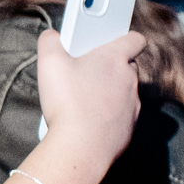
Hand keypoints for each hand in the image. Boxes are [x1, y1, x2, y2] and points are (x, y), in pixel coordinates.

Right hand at [35, 27, 144, 169]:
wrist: (80, 148)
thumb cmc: (67, 102)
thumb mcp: (49, 62)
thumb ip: (49, 41)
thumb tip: (51, 36)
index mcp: (115, 58)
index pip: (135, 39)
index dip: (125, 38)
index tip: (111, 41)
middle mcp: (130, 80)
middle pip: (127, 66)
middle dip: (109, 67)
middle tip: (85, 71)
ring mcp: (132, 105)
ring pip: (123, 92)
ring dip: (108, 93)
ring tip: (82, 99)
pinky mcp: (128, 128)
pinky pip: (120, 117)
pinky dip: (107, 116)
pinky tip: (86, 121)